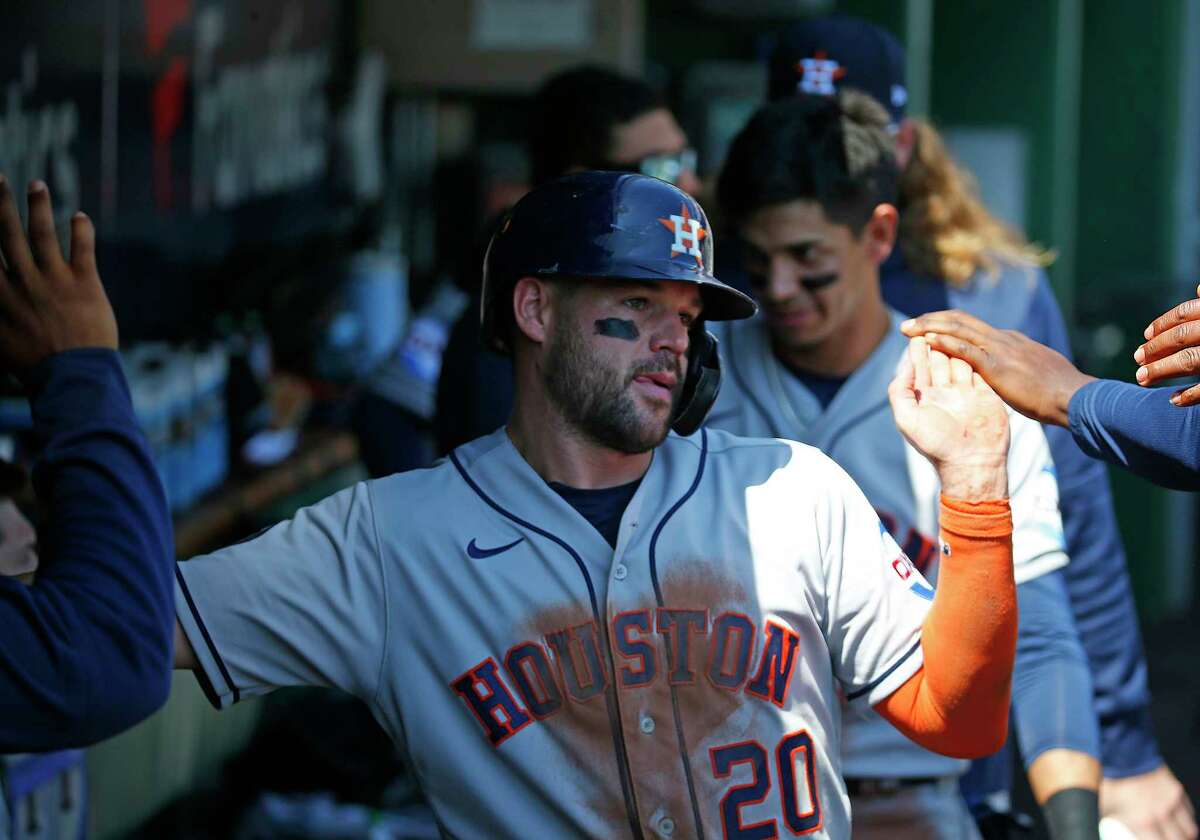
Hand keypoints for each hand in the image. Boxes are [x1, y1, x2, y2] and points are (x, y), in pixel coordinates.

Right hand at [0, 177, 117, 373]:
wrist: (72, 378)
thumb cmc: (34, 366)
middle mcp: (22, 281)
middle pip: (6, 233)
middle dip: (1, 203)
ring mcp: (53, 280)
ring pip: (43, 233)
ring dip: (39, 206)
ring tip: (37, 184)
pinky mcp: (84, 283)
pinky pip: (82, 248)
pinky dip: (81, 229)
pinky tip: (80, 215)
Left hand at [888, 336, 1009, 499]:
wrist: (972, 462)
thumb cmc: (936, 444)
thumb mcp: (907, 419)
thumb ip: (900, 391)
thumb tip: (904, 366)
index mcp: (926, 398)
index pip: (921, 368)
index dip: (918, 351)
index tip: (914, 333)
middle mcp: (945, 393)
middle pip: (939, 360)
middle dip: (935, 342)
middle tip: (931, 322)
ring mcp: (966, 392)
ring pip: (959, 361)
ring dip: (954, 344)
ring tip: (949, 325)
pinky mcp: (986, 394)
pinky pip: (979, 369)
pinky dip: (974, 355)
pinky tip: (971, 341)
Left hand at [900, 310, 1094, 427]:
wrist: (1075, 398)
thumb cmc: (1059, 393)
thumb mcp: (1034, 372)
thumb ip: (1017, 366)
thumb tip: (1010, 369)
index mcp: (1009, 341)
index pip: (971, 326)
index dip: (946, 325)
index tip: (926, 327)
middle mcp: (1002, 339)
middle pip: (959, 321)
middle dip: (931, 320)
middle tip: (908, 324)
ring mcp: (1000, 349)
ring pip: (958, 329)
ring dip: (930, 326)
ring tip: (908, 328)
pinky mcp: (998, 365)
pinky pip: (966, 349)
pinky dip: (945, 342)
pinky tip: (928, 340)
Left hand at [1101, 766, 1196, 839]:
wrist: (1121, 754)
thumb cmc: (1111, 781)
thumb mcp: (1106, 808)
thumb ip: (1109, 824)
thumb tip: (1101, 831)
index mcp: (1143, 821)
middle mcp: (1162, 814)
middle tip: (1164, 839)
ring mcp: (1172, 802)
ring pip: (1189, 830)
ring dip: (1183, 835)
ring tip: (1174, 835)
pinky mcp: (1178, 791)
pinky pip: (1189, 813)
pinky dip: (1185, 819)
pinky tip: (1176, 820)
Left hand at [1136, 284, 1199, 404]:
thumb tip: (1199, 289)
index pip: (1187, 313)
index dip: (1165, 323)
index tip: (1146, 334)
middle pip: (1183, 336)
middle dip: (1156, 348)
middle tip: (1136, 359)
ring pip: (1190, 360)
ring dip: (1162, 370)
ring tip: (1141, 378)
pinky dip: (1190, 395)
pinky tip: (1172, 400)